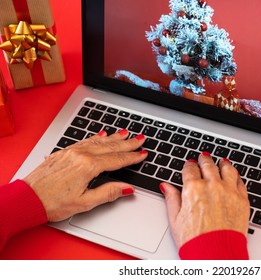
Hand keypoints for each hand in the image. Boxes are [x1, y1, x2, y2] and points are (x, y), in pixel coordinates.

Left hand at [24, 130, 146, 221]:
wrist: (27, 198)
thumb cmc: (52, 202)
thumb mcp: (84, 202)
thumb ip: (108, 193)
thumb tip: (127, 188)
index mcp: (88, 167)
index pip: (117, 160)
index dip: (132, 157)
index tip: (142, 154)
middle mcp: (81, 155)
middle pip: (110, 147)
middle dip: (127, 143)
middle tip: (140, 139)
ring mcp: (72, 151)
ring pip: (98, 141)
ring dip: (114, 138)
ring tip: (126, 134)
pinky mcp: (64, 152)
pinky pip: (85, 141)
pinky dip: (96, 137)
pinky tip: (101, 135)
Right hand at [161, 152, 249, 247]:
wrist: (216, 254)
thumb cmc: (195, 240)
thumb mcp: (175, 219)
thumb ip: (171, 199)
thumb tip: (165, 186)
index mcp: (193, 189)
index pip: (190, 169)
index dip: (189, 165)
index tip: (190, 165)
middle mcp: (212, 186)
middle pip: (208, 165)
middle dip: (204, 160)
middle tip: (203, 157)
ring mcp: (229, 191)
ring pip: (227, 169)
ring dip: (222, 164)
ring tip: (221, 162)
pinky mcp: (242, 199)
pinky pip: (240, 181)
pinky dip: (236, 176)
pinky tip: (234, 176)